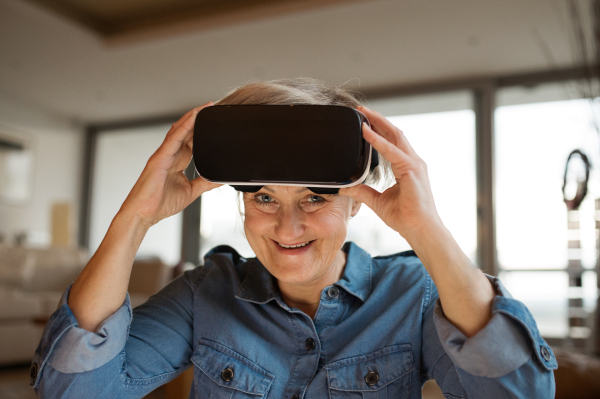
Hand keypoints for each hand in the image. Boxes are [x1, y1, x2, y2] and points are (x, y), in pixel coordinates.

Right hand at [120, 103, 222, 226]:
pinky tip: (193, 118)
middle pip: (187, 131)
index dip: (204, 130)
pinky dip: (184, 127)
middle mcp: (170, 154)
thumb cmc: (161, 204)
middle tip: (215, 109)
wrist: (144, 214)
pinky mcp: (159, 158)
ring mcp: (164, 154)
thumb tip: (219, 178)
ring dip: (193, 117)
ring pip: (179, 130)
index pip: (193, 140)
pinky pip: (173, 139)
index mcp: (178, 161)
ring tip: (206, 107)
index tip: (217, 123)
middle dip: (200, 119)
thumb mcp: (191, 191)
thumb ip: (205, 183)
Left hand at [339, 106, 442, 241]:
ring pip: (395, 135)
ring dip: (378, 123)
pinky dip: (378, 141)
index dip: (379, 129)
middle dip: (378, 120)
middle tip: (361, 110)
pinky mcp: (412, 170)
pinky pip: (392, 151)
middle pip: (394, 133)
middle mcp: (413, 162)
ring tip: (364, 114)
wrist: (419, 229)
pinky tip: (366, 133)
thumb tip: (346, 186)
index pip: (392, 142)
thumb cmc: (405, 217)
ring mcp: (414, 164)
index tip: (364, 121)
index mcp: (406, 167)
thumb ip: (363, 191)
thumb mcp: (377, 201)